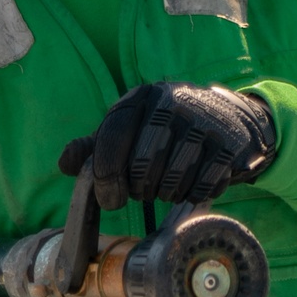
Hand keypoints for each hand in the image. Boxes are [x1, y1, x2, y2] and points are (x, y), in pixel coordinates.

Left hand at [60, 83, 275, 210]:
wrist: (228, 120)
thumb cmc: (166, 130)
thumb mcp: (129, 130)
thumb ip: (95, 146)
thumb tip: (66, 163)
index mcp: (141, 98)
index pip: (113, 137)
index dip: (106, 176)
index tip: (110, 199)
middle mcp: (172, 103)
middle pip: (142, 167)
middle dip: (140, 190)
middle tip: (146, 189)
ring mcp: (204, 123)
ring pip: (172, 181)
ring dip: (166, 194)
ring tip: (168, 185)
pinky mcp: (229, 145)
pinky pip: (202, 188)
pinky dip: (194, 195)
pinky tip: (193, 184)